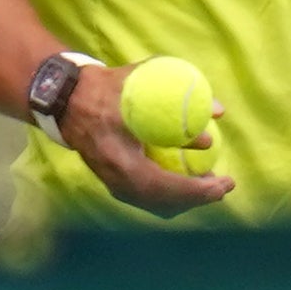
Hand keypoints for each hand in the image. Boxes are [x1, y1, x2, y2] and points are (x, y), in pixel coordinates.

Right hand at [59, 63, 234, 217]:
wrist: (65, 101)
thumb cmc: (106, 89)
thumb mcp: (143, 84)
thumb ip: (181, 95)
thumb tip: (220, 112)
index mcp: (121, 161)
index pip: (166, 188)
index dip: (199, 191)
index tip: (226, 183)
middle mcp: (116, 181)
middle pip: (165, 204)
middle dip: (199, 199)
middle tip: (224, 184)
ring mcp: (113, 185)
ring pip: (158, 205)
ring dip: (187, 198)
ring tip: (211, 182)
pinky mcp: (114, 183)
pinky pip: (149, 198)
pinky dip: (173, 193)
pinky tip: (189, 178)